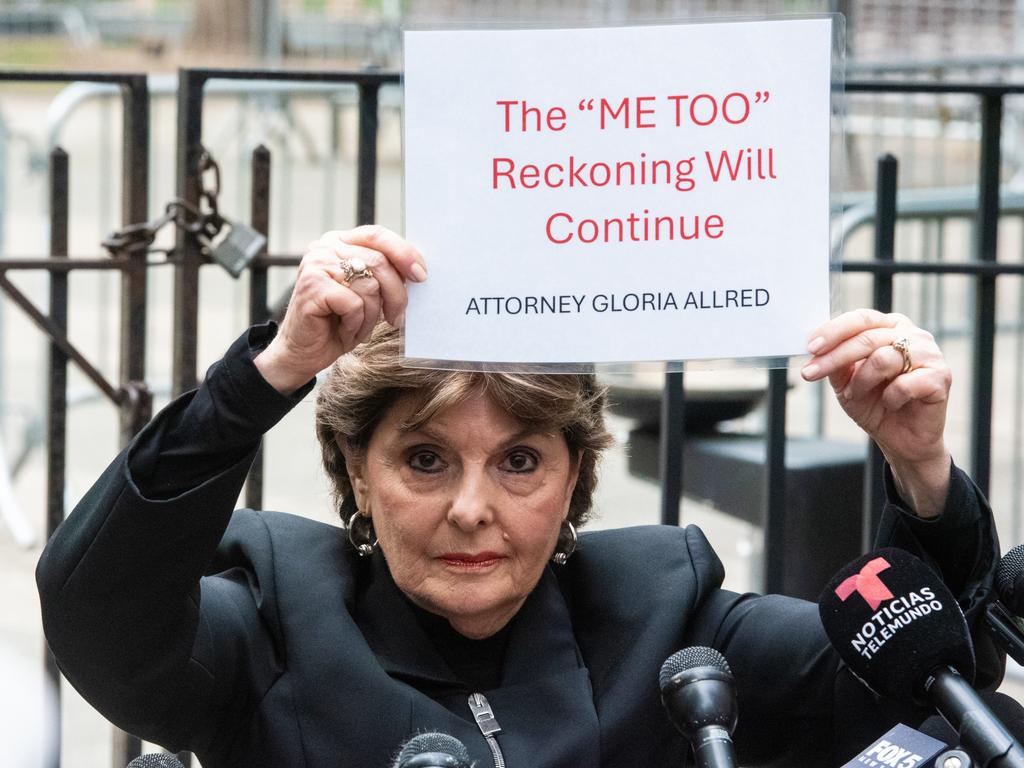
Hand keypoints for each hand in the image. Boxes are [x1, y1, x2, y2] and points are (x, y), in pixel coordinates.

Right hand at [254, 225, 426, 393]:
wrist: (303, 352)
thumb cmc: (339, 323)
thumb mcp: (368, 294)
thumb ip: (384, 275)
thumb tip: (418, 271)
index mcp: (340, 242)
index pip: (377, 235)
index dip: (403, 252)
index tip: (421, 275)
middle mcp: (325, 247)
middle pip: (379, 261)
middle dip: (396, 294)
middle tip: (397, 318)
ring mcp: (315, 264)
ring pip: (369, 285)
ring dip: (371, 315)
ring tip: (356, 325)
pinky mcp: (312, 286)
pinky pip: (354, 304)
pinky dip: (355, 323)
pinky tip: (343, 329)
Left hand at [801, 309, 951, 516]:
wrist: (902, 439)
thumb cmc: (875, 404)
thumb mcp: (846, 382)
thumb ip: (836, 363)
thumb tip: (818, 348)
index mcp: (891, 327)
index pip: (861, 319)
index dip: (833, 331)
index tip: (810, 347)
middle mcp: (913, 335)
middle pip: (867, 338)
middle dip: (834, 357)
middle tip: (810, 373)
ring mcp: (930, 354)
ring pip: (883, 358)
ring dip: (861, 382)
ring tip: (858, 395)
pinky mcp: (941, 377)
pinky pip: (904, 384)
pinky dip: (890, 398)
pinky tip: (891, 404)